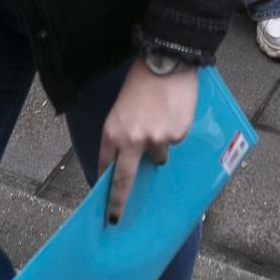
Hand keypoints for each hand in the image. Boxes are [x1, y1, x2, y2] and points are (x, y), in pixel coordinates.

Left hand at [98, 59, 196, 224]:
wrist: (167, 60)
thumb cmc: (141, 81)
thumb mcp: (121, 108)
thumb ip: (122, 134)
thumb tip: (128, 159)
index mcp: (112, 132)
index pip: (105, 167)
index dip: (104, 186)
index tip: (103, 203)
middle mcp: (132, 140)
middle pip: (124, 181)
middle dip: (117, 203)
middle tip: (115, 219)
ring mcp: (156, 140)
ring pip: (157, 158)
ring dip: (158, 147)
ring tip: (160, 119)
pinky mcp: (176, 136)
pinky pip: (174, 143)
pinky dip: (173, 132)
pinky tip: (172, 113)